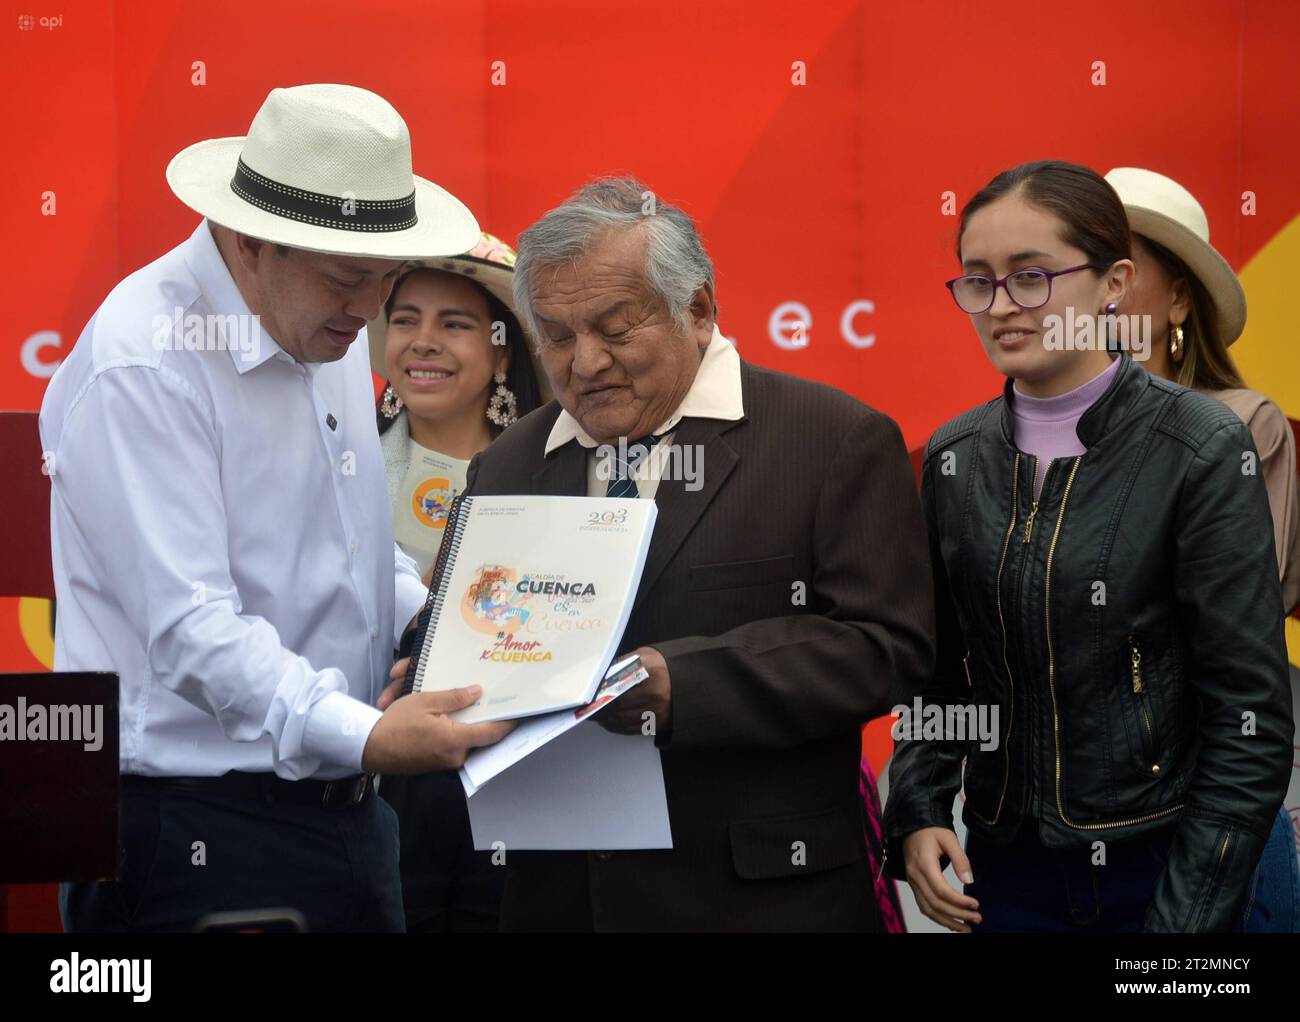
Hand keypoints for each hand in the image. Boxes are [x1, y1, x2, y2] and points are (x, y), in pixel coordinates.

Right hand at [364, 657, 514, 772]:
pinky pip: (454, 745)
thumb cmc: (395, 724)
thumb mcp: (425, 702)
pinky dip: (455, 731)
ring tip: (472, 704)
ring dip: (467, 724)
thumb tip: (477, 692)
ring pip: (467, 739)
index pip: (492, 733)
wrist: (369, 747)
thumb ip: (454, 698)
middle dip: (486, 718)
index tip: (521, 710)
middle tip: (497, 701)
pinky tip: (453, 716)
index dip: (508, 722)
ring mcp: (446, 762)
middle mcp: (455, 756)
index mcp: (455, 740)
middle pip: (481, 736)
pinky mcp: (437, 763)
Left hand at [596, 646, 670, 735]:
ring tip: (595, 716)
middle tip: (587, 709)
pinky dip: (618, 727)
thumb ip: (624, 663)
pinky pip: (633, 729)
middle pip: (620, 707)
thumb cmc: (665, 666)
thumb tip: (602, 675)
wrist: (692, 683)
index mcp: (652, 673)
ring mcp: (659, 712)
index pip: (620, 685)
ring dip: (606, 720)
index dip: (602, 693)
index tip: (589, 696)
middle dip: (601, 709)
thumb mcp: (646, 656)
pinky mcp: (659, 725)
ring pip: (624, 721)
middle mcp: (656, 695)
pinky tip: (609, 722)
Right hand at [901, 827, 981, 931]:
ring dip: (947, 922)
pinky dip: (937, 917)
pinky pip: (924, 906)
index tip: (976, 904)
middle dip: (957, 915)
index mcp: (924, 863)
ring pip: (928, 909)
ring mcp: (912, 882)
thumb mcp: (949, 839)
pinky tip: (951, 922)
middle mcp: (915, 876)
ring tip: (965, 928)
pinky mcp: (914, 885)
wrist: (912, 827)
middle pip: (935, 903)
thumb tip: (969, 881)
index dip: (959, 901)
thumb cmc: (931, 831)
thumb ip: (960, 859)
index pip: (941, 890)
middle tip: (977, 919)